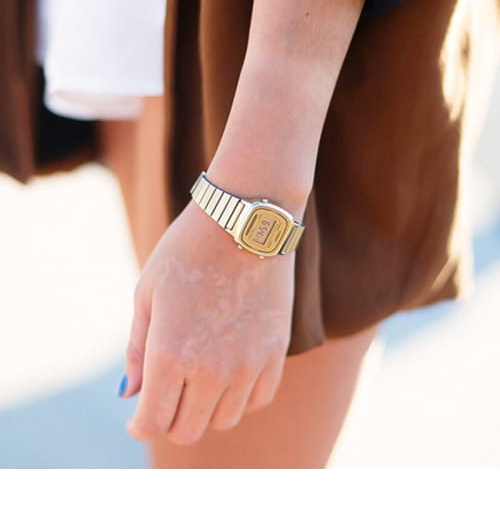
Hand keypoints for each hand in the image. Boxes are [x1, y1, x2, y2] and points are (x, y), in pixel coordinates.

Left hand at [120, 199, 295, 443]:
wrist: (244, 222)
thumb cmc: (186, 251)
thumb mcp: (147, 293)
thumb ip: (137, 350)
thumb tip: (130, 394)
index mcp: (171, 353)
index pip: (153, 422)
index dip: (139, 425)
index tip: (137, 417)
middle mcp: (212, 369)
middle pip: (187, 429)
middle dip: (169, 419)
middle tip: (166, 395)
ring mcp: (249, 364)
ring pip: (224, 420)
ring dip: (205, 409)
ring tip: (197, 379)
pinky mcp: (275, 353)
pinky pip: (258, 400)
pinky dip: (239, 398)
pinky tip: (229, 374)